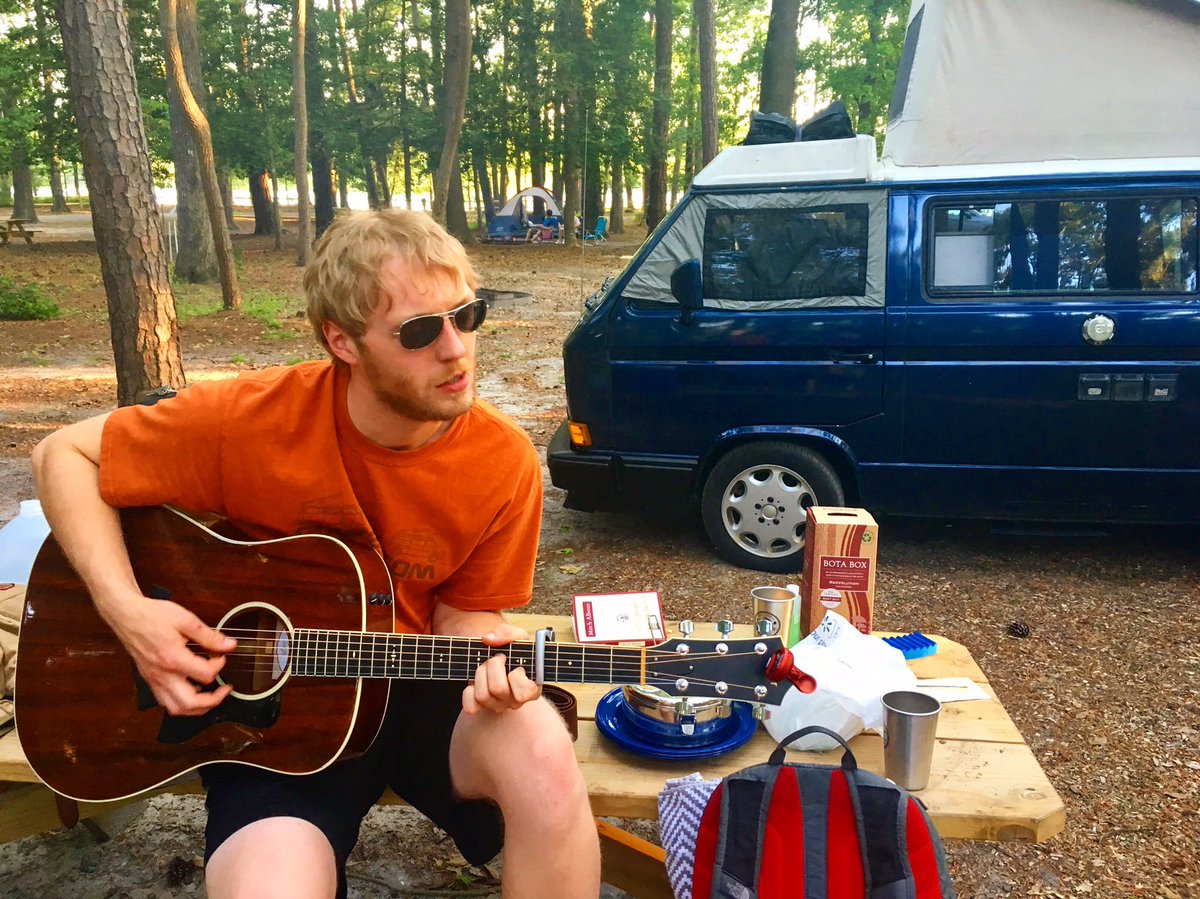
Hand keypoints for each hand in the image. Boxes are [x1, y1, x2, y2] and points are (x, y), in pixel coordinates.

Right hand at [100, 593, 236, 715]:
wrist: (126, 616)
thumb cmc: (153, 615)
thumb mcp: (186, 619)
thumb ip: (209, 636)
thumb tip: (229, 645)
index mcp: (173, 658)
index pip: (205, 675)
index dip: (219, 665)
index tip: (221, 654)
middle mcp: (162, 675)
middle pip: (190, 703)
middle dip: (213, 700)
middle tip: (225, 689)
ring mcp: (154, 680)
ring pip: (176, 709)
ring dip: (197, 708)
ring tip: (210, 696)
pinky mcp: (149, 681)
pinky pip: (165, 702)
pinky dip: (181, 704)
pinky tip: (191, 691)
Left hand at [461, 622, 540, 714]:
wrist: (497, 655)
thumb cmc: (512, 650)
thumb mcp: (518, 637)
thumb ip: (509, 633)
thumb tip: (489, 639)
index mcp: (531, 688)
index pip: (523, 692)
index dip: (516, 676)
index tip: (516, 665)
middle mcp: (515, 701)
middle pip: (498, 689)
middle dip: (493, 666)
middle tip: (496, 659)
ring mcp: (498, 706)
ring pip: (483, 696)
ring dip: (480, 674)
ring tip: (486, 666)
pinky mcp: (481, 708)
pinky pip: (470, 706)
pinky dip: (469, 691)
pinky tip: (476, 682)